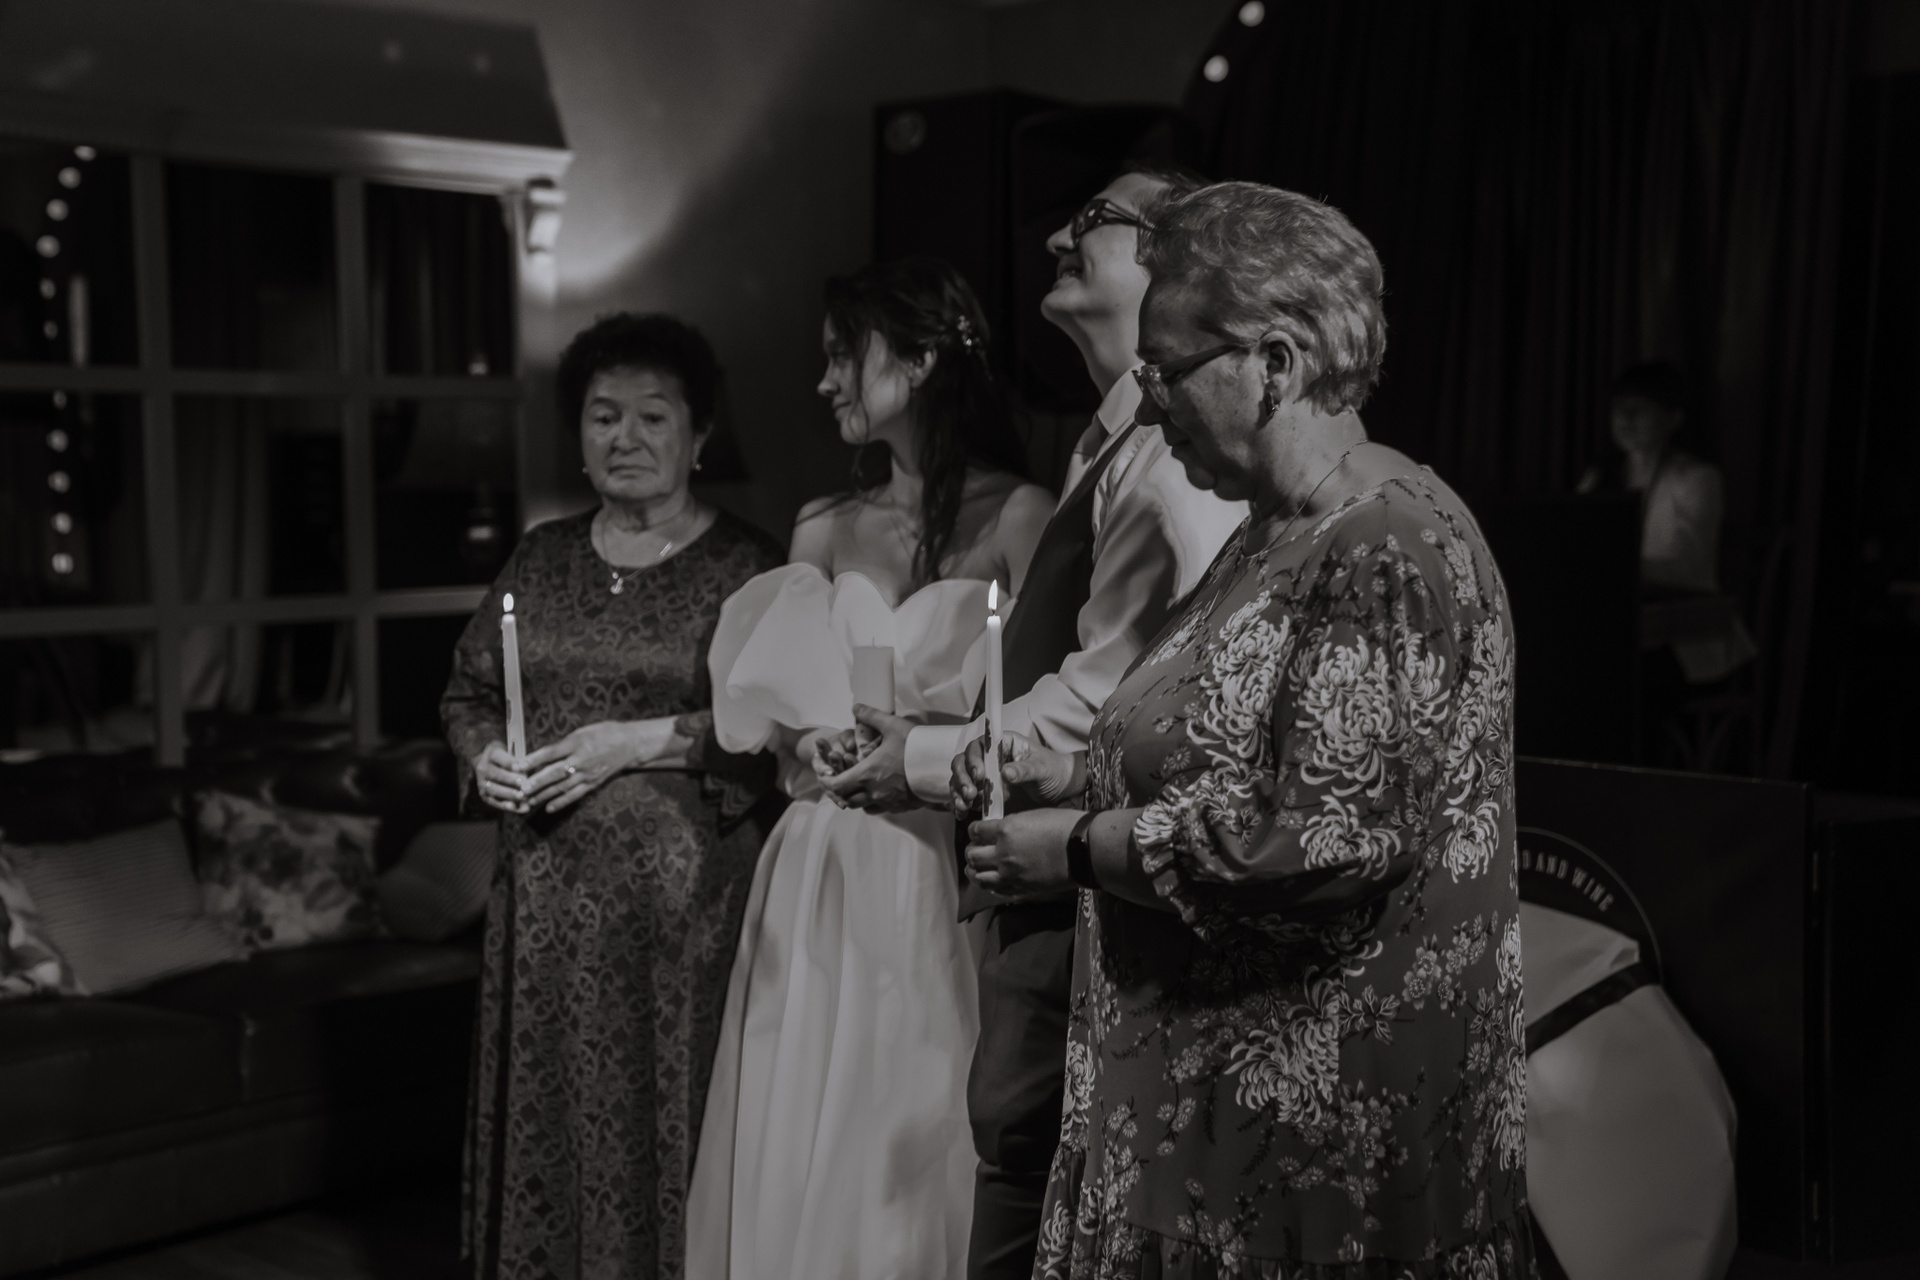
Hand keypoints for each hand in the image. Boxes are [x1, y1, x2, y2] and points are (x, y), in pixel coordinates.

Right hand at [472, 741, 530, 813]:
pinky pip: (493, 801)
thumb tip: (528, 776)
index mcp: (492, 754)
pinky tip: (516, 808)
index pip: (500, 758)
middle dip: (512, 780)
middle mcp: (483, 768)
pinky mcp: (483, 795)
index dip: (510, 763)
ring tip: (523, 797)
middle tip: (525, 785)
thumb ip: (521, 764)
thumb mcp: (513, 754)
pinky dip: (505, 805)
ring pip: (493, 789)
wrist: (492, 764)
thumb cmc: (510, 759)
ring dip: (509, 794)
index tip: (521, 767)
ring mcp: (481, 782)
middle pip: (497, 775)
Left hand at [520, 721, 644, 812]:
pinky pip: (575, 795)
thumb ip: (564, 743)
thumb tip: (542, 755)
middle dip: (536, 782)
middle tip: (520, 789)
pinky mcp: (593, 783)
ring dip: (544, 795)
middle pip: (554, 773)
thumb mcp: (582, 731)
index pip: (551, 752)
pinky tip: (549, 808)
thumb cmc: (605, 733)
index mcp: (577, 743)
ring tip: (528, 800)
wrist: (630, 744)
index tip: (518, 766)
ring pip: (562, 787)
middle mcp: (582, 760)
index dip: (533, 760)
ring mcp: (588, 774)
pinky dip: (562, 802)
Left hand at [819, 704, 919, 811]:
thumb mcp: (892, 726)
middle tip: (840, 780)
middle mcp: (874, 792)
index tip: (826, 776)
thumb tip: (856, 707)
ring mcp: (887, 802)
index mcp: (866, 774)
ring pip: (862, 807)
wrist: (941, 766)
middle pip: (846, 800)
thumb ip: (871, 716)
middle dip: (840, 791)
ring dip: (856, 798)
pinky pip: (880, 810)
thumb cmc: (916, 746)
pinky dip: (874, 803)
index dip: (827, 782)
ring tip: (858, 786)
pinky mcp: (900, 807)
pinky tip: (878, 791)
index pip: (836, 785)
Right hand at [951, 731, 1080, 816]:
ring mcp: (985, 777)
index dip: (974, 759)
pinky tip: (961, 813)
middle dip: (962, 777)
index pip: (979, 746)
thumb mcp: (1043, 768)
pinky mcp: (984, 794)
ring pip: (960, 780)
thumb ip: (1025, 769)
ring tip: (964, 806)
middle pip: (963, 762)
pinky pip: (965, 797)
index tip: (980, 775)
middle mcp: (990, 759)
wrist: (1061, 790)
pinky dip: (960, 804)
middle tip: (970, 793)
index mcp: (1003, 744)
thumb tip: (1005, 773)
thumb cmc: (1054, 771)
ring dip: (957, 792)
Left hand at [964, 808, 1080, 897]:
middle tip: (976, 849)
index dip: (974, 831)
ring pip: (979, 877)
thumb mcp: (1032, 816)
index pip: (976, 831)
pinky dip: (990, 886)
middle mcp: (1003, 853)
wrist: (1083, 849)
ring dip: (975, 871)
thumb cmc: (1064, 826)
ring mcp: (1011, 873)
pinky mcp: (1021, 888)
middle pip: (973, 856)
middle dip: (972, 851)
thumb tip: (1001, 831)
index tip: (978, 832)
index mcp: (1006, 830)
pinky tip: (992, 881)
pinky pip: (996, 890)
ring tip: (976, 868)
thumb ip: (1012, 826)